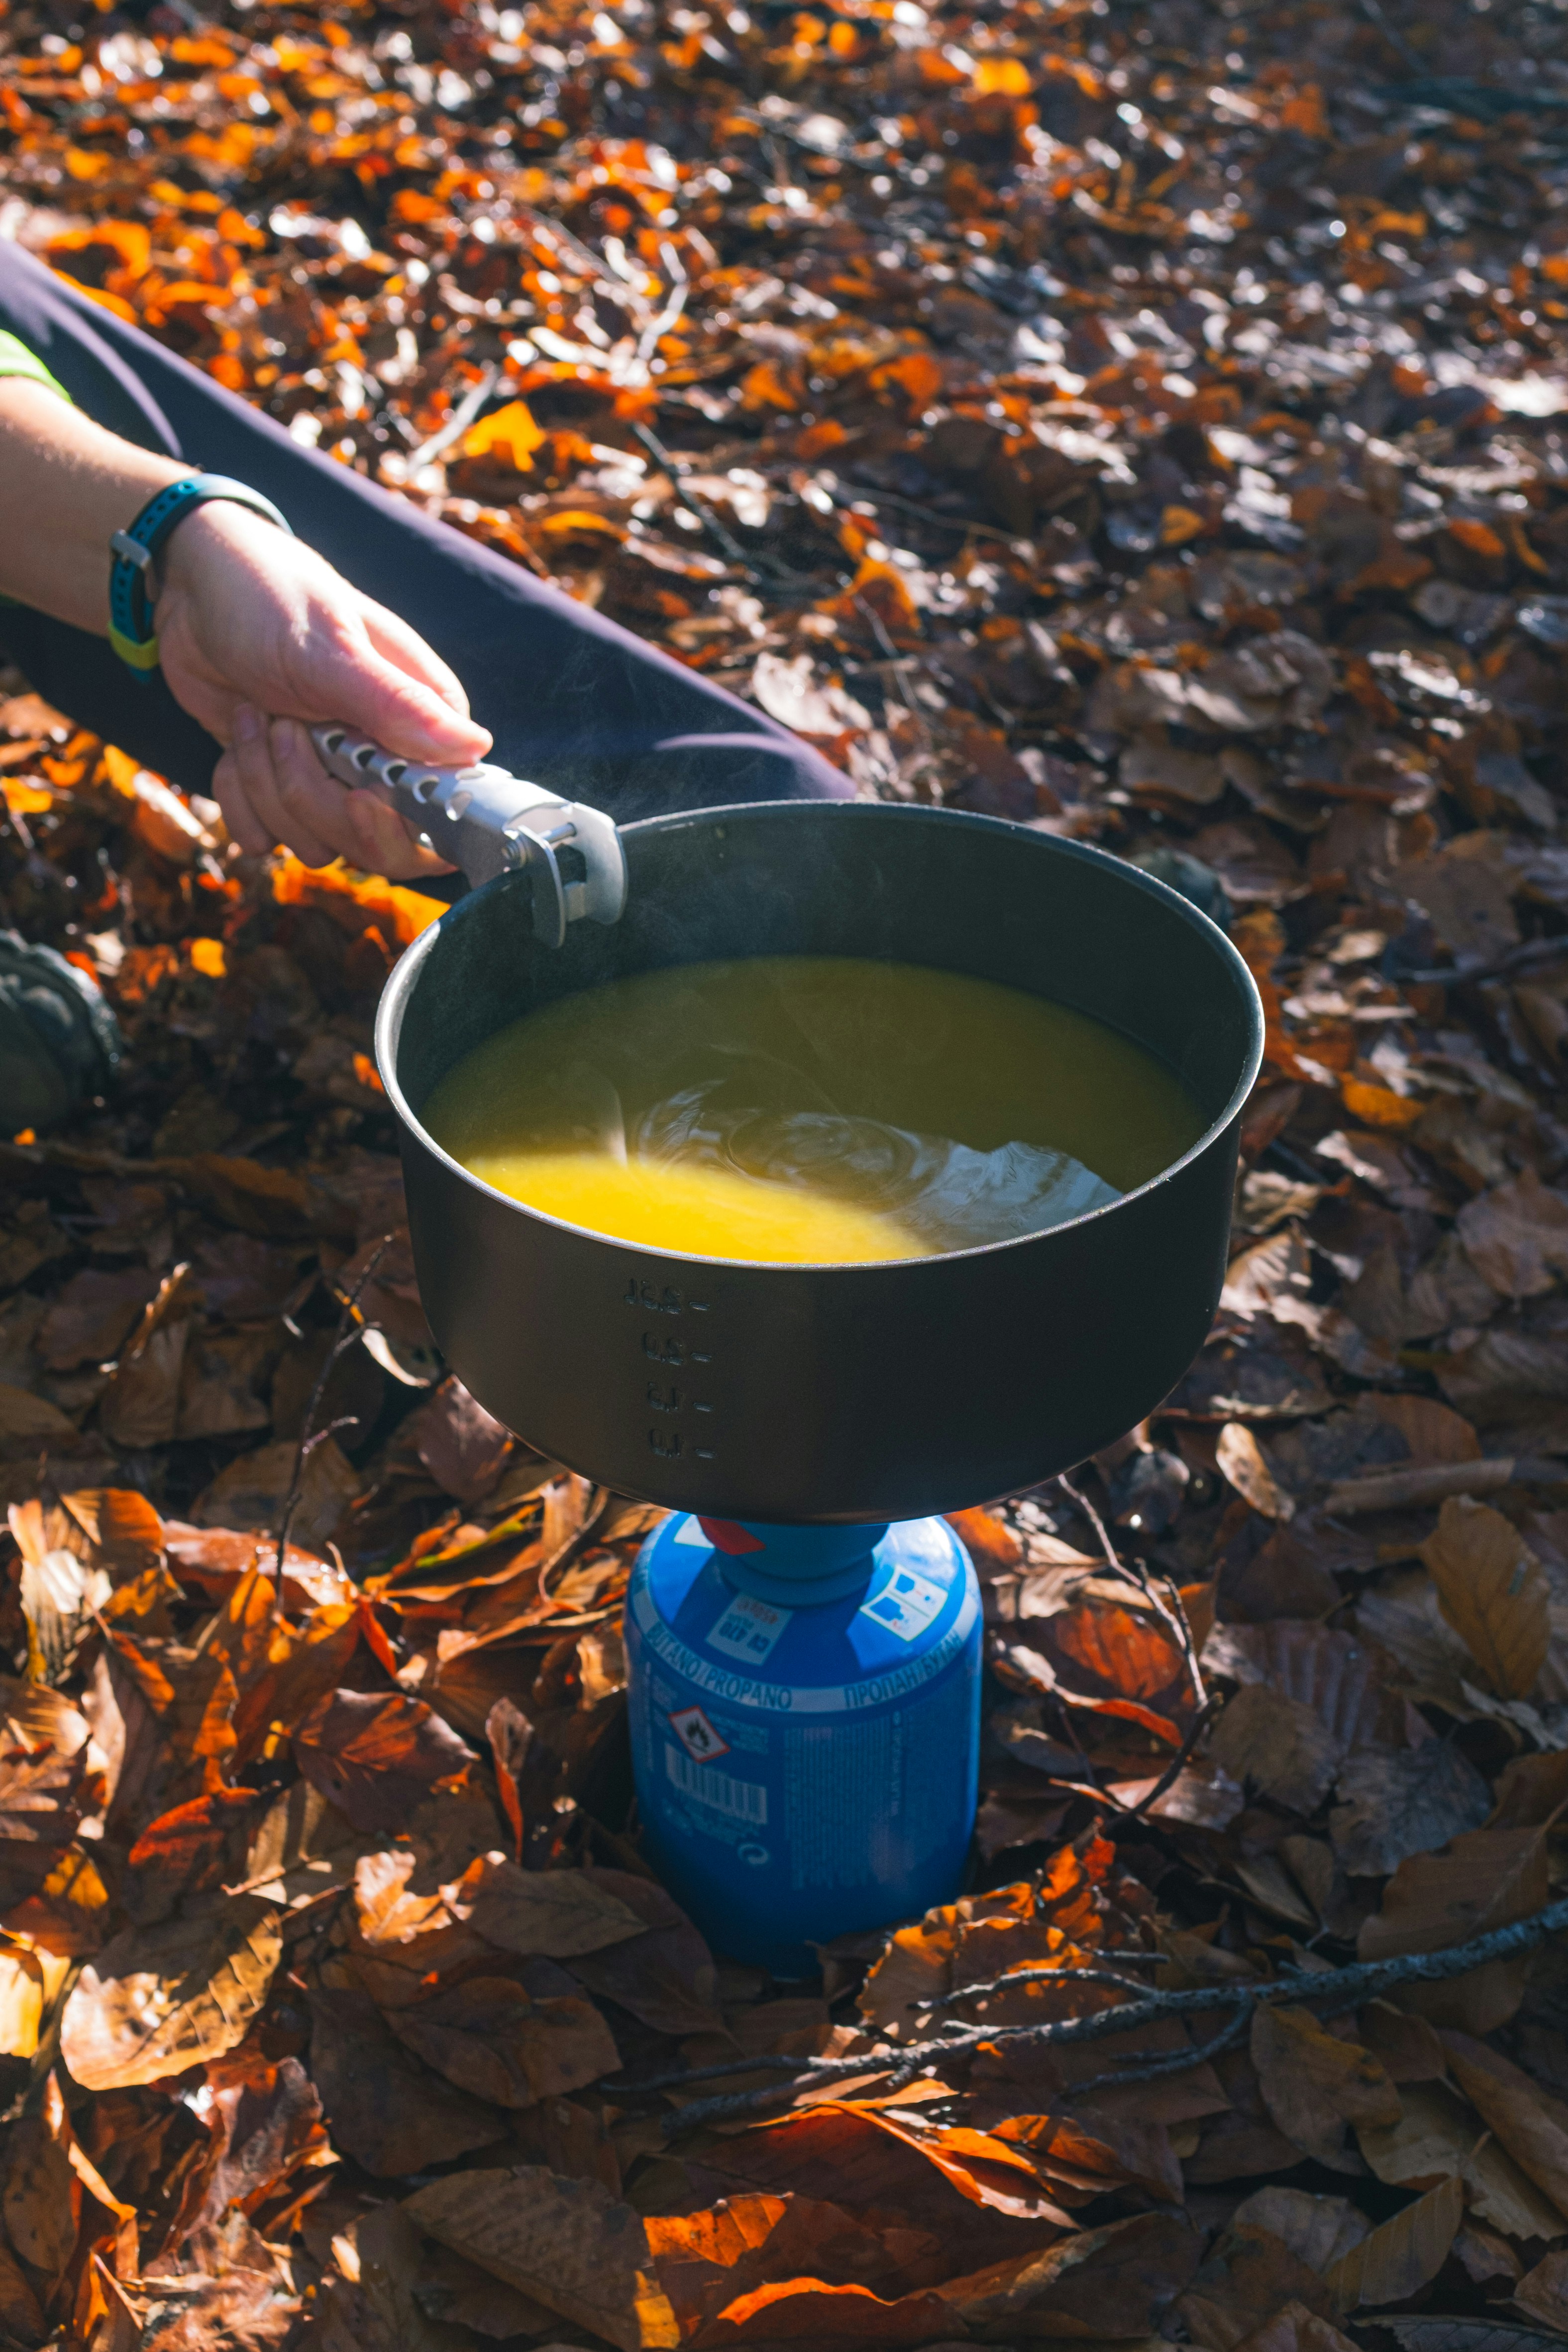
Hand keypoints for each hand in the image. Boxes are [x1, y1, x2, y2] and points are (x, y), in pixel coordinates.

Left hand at [157, 501, 489, 876]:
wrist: (193, 584)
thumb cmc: (270, 597)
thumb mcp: (331, 648)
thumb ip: (399, 705)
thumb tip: (474, 748)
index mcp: (419, 726)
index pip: (437, 817)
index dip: (395, 825)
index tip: (355, 795)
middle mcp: (384, 761)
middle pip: (370, 844)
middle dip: (312, 796)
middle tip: (285, 728)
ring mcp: (331, 778)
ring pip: (313, 843)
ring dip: (266, 785)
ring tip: (256, 715)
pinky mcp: (281, 786)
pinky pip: (264, 836)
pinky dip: (238, 796)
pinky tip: (236, 740)